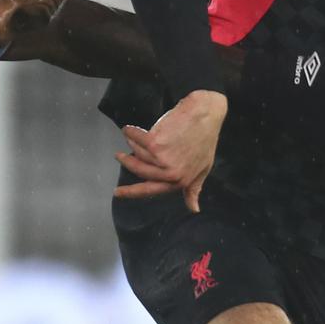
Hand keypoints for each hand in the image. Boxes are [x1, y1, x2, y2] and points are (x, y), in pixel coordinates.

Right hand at [114, 89, 225, 212]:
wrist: (205, 114)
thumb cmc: (205, 138)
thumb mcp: (203, 168)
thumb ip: (193, 189)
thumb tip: (194, 209)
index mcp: (180, 181)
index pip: (151, 190)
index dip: (132, 192)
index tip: (118, 193)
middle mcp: (171, 174)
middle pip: (139, 171)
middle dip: (127, 162)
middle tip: (119, 156)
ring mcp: (162, 159)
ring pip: (137, 153)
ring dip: (133, 142)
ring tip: (135, 135)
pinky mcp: (155, 144)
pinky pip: (135, 139)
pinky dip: (130, 132)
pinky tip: (128, 129)